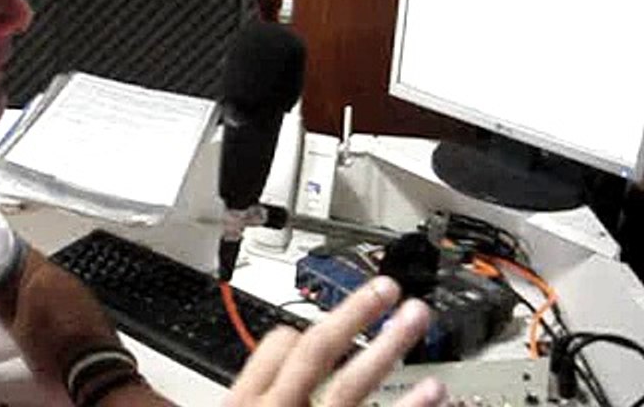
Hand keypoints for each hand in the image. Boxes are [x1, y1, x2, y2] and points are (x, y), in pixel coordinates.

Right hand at [223, 276, 445, 406]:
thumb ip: (246, 391)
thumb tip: (252, 364)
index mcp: (245, 401)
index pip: (276, 344)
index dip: (298, 329)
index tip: (316, 325)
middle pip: (320, 350)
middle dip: (354, 313)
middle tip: (386, 287)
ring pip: (353, 384)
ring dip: (389, 345)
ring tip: (416, 316)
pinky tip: (437, 390)